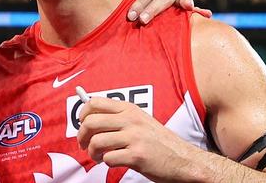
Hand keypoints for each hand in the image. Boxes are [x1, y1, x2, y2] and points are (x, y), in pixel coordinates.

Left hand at [77, 97, 197, 179]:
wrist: (184, 159)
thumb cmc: (160, 142)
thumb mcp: (140, 121)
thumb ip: (119, 117)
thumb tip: (90, 117)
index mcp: (130, 109)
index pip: (95, 103)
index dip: (82, 114)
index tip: (82, 124)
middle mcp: (131, 120)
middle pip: (90, 122)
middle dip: (82, 137)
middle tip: (84, 144)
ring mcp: (134, 137)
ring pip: (96, 142)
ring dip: (92, 153)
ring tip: (98, 157)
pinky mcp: (137, 156)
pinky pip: (109, 159)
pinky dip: (107, 163)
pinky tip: (114, 161)